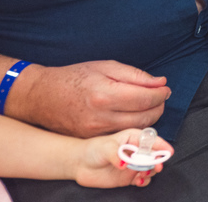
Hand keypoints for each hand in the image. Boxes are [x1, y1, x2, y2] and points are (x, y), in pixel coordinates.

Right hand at [16, 61, 169, 136]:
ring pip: (135, 130)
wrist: (42, 96)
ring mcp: (96, 132)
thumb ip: (135, 75)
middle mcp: (101, 117)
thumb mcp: (105, 67)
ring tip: (150, 105)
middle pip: (144, 118)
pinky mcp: (93, 139)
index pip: (145, 99)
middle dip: (158, 107)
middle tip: (161, 97)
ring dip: (149, 118)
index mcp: (105, 94)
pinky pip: (121, 135)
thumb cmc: (74, 77)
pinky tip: (134, 115)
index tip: (165, 88)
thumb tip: (160, 82)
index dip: (161, 94)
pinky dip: (133, 126)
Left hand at [72, 129, 171, 187]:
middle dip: (158, 161)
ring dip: (150, 172)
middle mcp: (137, 151)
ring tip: (142, 175)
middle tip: (156, 167)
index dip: (161, 145)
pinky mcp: (129, 177)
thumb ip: (116, 155)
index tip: (168, 152)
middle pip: (154, 155)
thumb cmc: (94, 150)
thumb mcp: (105, 148)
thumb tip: (124, 164)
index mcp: (134, 138)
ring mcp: (134, 164)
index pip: (152, 140)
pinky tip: (138, 181)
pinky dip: (143, 181)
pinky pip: (142, 179)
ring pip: (150, 168)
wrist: (81, 164)